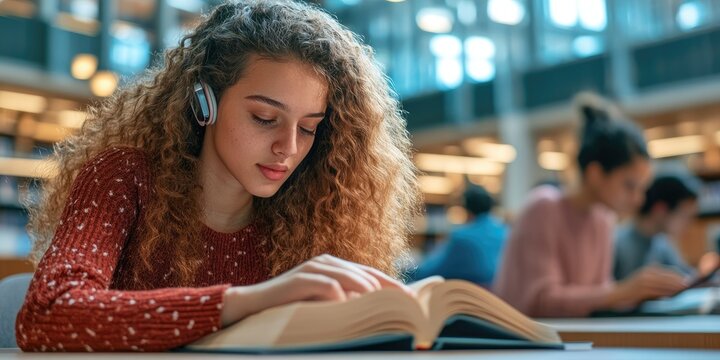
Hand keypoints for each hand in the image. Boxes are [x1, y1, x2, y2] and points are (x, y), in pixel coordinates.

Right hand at [220, 254, 412, 325]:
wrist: (250, 306)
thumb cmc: (288, 308)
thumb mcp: (321, 306)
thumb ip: (344, 304)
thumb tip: (377, 314)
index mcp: (335, 267)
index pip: (373, 275)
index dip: (393, 287)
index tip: (413, 302)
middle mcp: (327, 262)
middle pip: (367, 275)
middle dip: (387, 291)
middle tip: (405, 308)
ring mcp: (313, 268)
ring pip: (350, 277)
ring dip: (369, 293)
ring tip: (384, 308)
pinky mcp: (298, 279)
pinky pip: (326, 286)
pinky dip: (340, 296)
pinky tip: (351, 308)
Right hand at [610, 266, 687, 307]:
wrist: (615, 295)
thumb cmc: (633, 292)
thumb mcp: (647, 283)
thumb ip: (660, 283)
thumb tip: (679, 286)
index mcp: (649, 269)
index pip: (670, 271)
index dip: (681, 276)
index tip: (691, 281)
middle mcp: (647, 273)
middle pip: (668, 276)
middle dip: (680, 281)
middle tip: (690, 287)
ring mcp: (643, 280)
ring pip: (664, 283)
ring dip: (675, 287)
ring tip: (684, 291)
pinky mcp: (641, 289)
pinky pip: (657, 291)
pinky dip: (666, 293)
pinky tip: (672, 296)